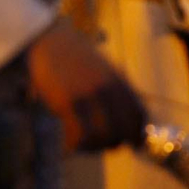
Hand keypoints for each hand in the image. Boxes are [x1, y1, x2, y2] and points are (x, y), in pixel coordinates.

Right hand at [27, 19, 145, 152]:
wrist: (49, 41)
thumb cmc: (76, 58)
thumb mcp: (104, 69)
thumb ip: (118, 90)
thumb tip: (129, 119)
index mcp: (119, 79)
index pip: (139, 115)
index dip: (137, 134)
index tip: (131, 144)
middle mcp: (108, 88)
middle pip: (123, 130)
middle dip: (114, 144)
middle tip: (101, 145)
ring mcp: (88, 95)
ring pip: (102, 137)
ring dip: (93, 147)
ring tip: (83, 144)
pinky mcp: (68, 102)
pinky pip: (79, 136)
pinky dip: (76, 145)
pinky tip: (69, 142)